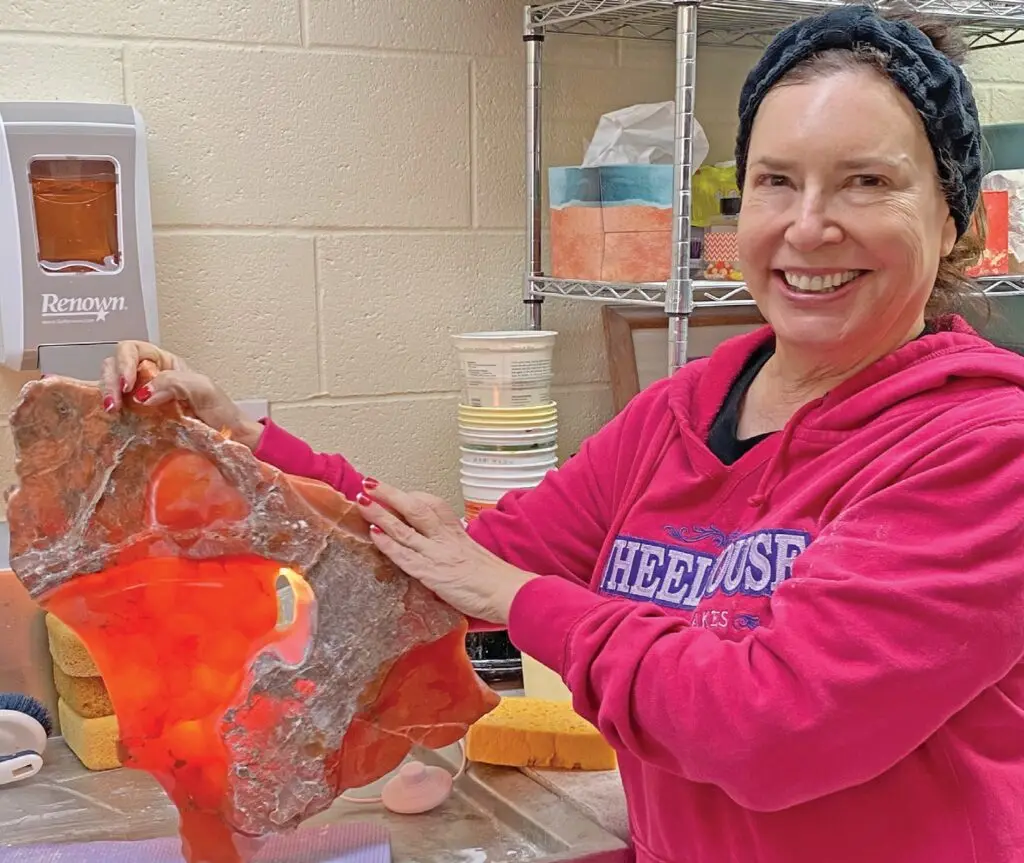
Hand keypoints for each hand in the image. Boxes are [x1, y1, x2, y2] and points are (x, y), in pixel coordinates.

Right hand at [99, 341, 264, 450]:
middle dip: (110, 380)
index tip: (129, 384)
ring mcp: (139, 400)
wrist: (230, 439)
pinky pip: (114, 410)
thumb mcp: (203, 389)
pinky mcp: (136, 421)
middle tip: (115, 403)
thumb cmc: (220, 412)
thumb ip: (175, 382)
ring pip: (110, 386)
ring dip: (105, 394)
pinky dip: (103, 411)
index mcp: (164, 364)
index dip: (124, 361)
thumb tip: (143, 394)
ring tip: (112, 411)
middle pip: (114, 366)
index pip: (133, 350)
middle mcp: (147, 378)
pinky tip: (107, 419)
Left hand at [355, 478, 536, 624]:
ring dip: (380, 514)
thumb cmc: (494, 579)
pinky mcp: (431, 573)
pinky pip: (405, 556)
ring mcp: (437, 554)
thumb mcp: (471, 554)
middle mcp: (445, 538)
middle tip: (368, 484)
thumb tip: (437, 548)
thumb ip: (452, 547)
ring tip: (362, 502)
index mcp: (456, 531)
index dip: (410, 496)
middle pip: (414, 508)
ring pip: (404, 528)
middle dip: (389, 494)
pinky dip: (388, 544)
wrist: (508, 592)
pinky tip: (373, 534)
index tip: (394, 490)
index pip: (431, 505)